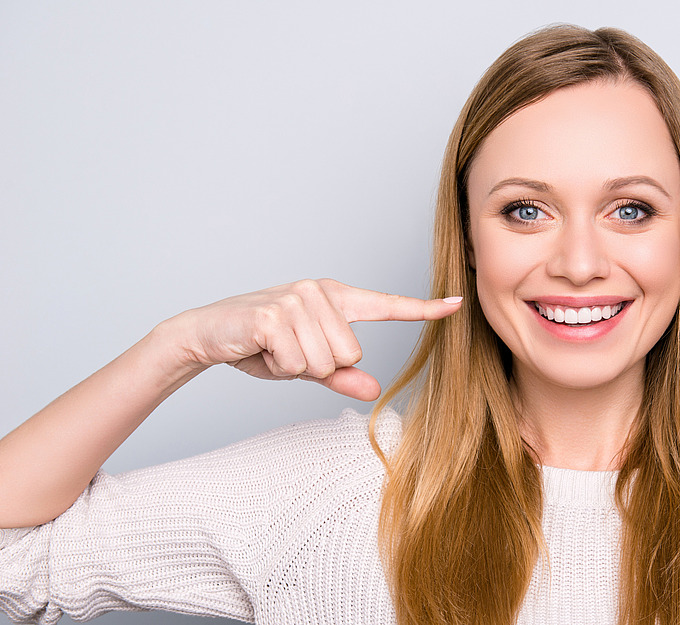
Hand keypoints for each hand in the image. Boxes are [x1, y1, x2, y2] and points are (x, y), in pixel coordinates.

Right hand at [165, 279, 462, 400]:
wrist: (207, 333)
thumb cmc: (261, 346)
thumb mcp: (307, 364)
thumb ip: (341, 375)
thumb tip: (375, 390)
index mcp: (335, 298)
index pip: (387, 306)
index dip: (424, 310)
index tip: (457, 305)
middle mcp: (320, 292)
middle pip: (352, 353)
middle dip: (319, 366)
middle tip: (288, 351)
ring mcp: (297, 299)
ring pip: (326, 361)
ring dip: (297, 366)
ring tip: (274, 348)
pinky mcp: (275, 315)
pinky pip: (299, 362)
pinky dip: (278, 365)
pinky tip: (261, 347)